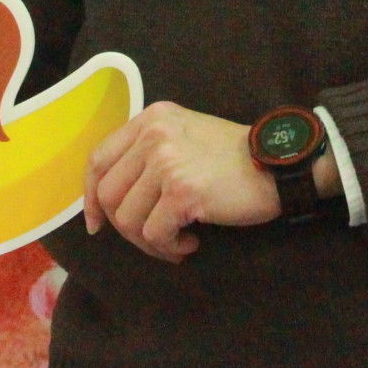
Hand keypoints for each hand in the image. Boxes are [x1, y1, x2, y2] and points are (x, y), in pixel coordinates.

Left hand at [85, 101, 332, 262]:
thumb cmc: (233, 157)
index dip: (91, 197)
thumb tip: (108, 200)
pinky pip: (154, 234)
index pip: (98, 159)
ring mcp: (167, 163)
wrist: (277, 164)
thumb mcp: (184, 135)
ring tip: (176, 241)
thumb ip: (148, 152)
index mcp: (151, 119)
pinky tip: (190, 243)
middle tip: (153, 237)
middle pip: (108, 195)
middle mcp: (154, 135)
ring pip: (127, 219)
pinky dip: (168, 248)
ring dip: (149, 242)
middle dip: (125, 227)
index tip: (98, 222)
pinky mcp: (182, 192)